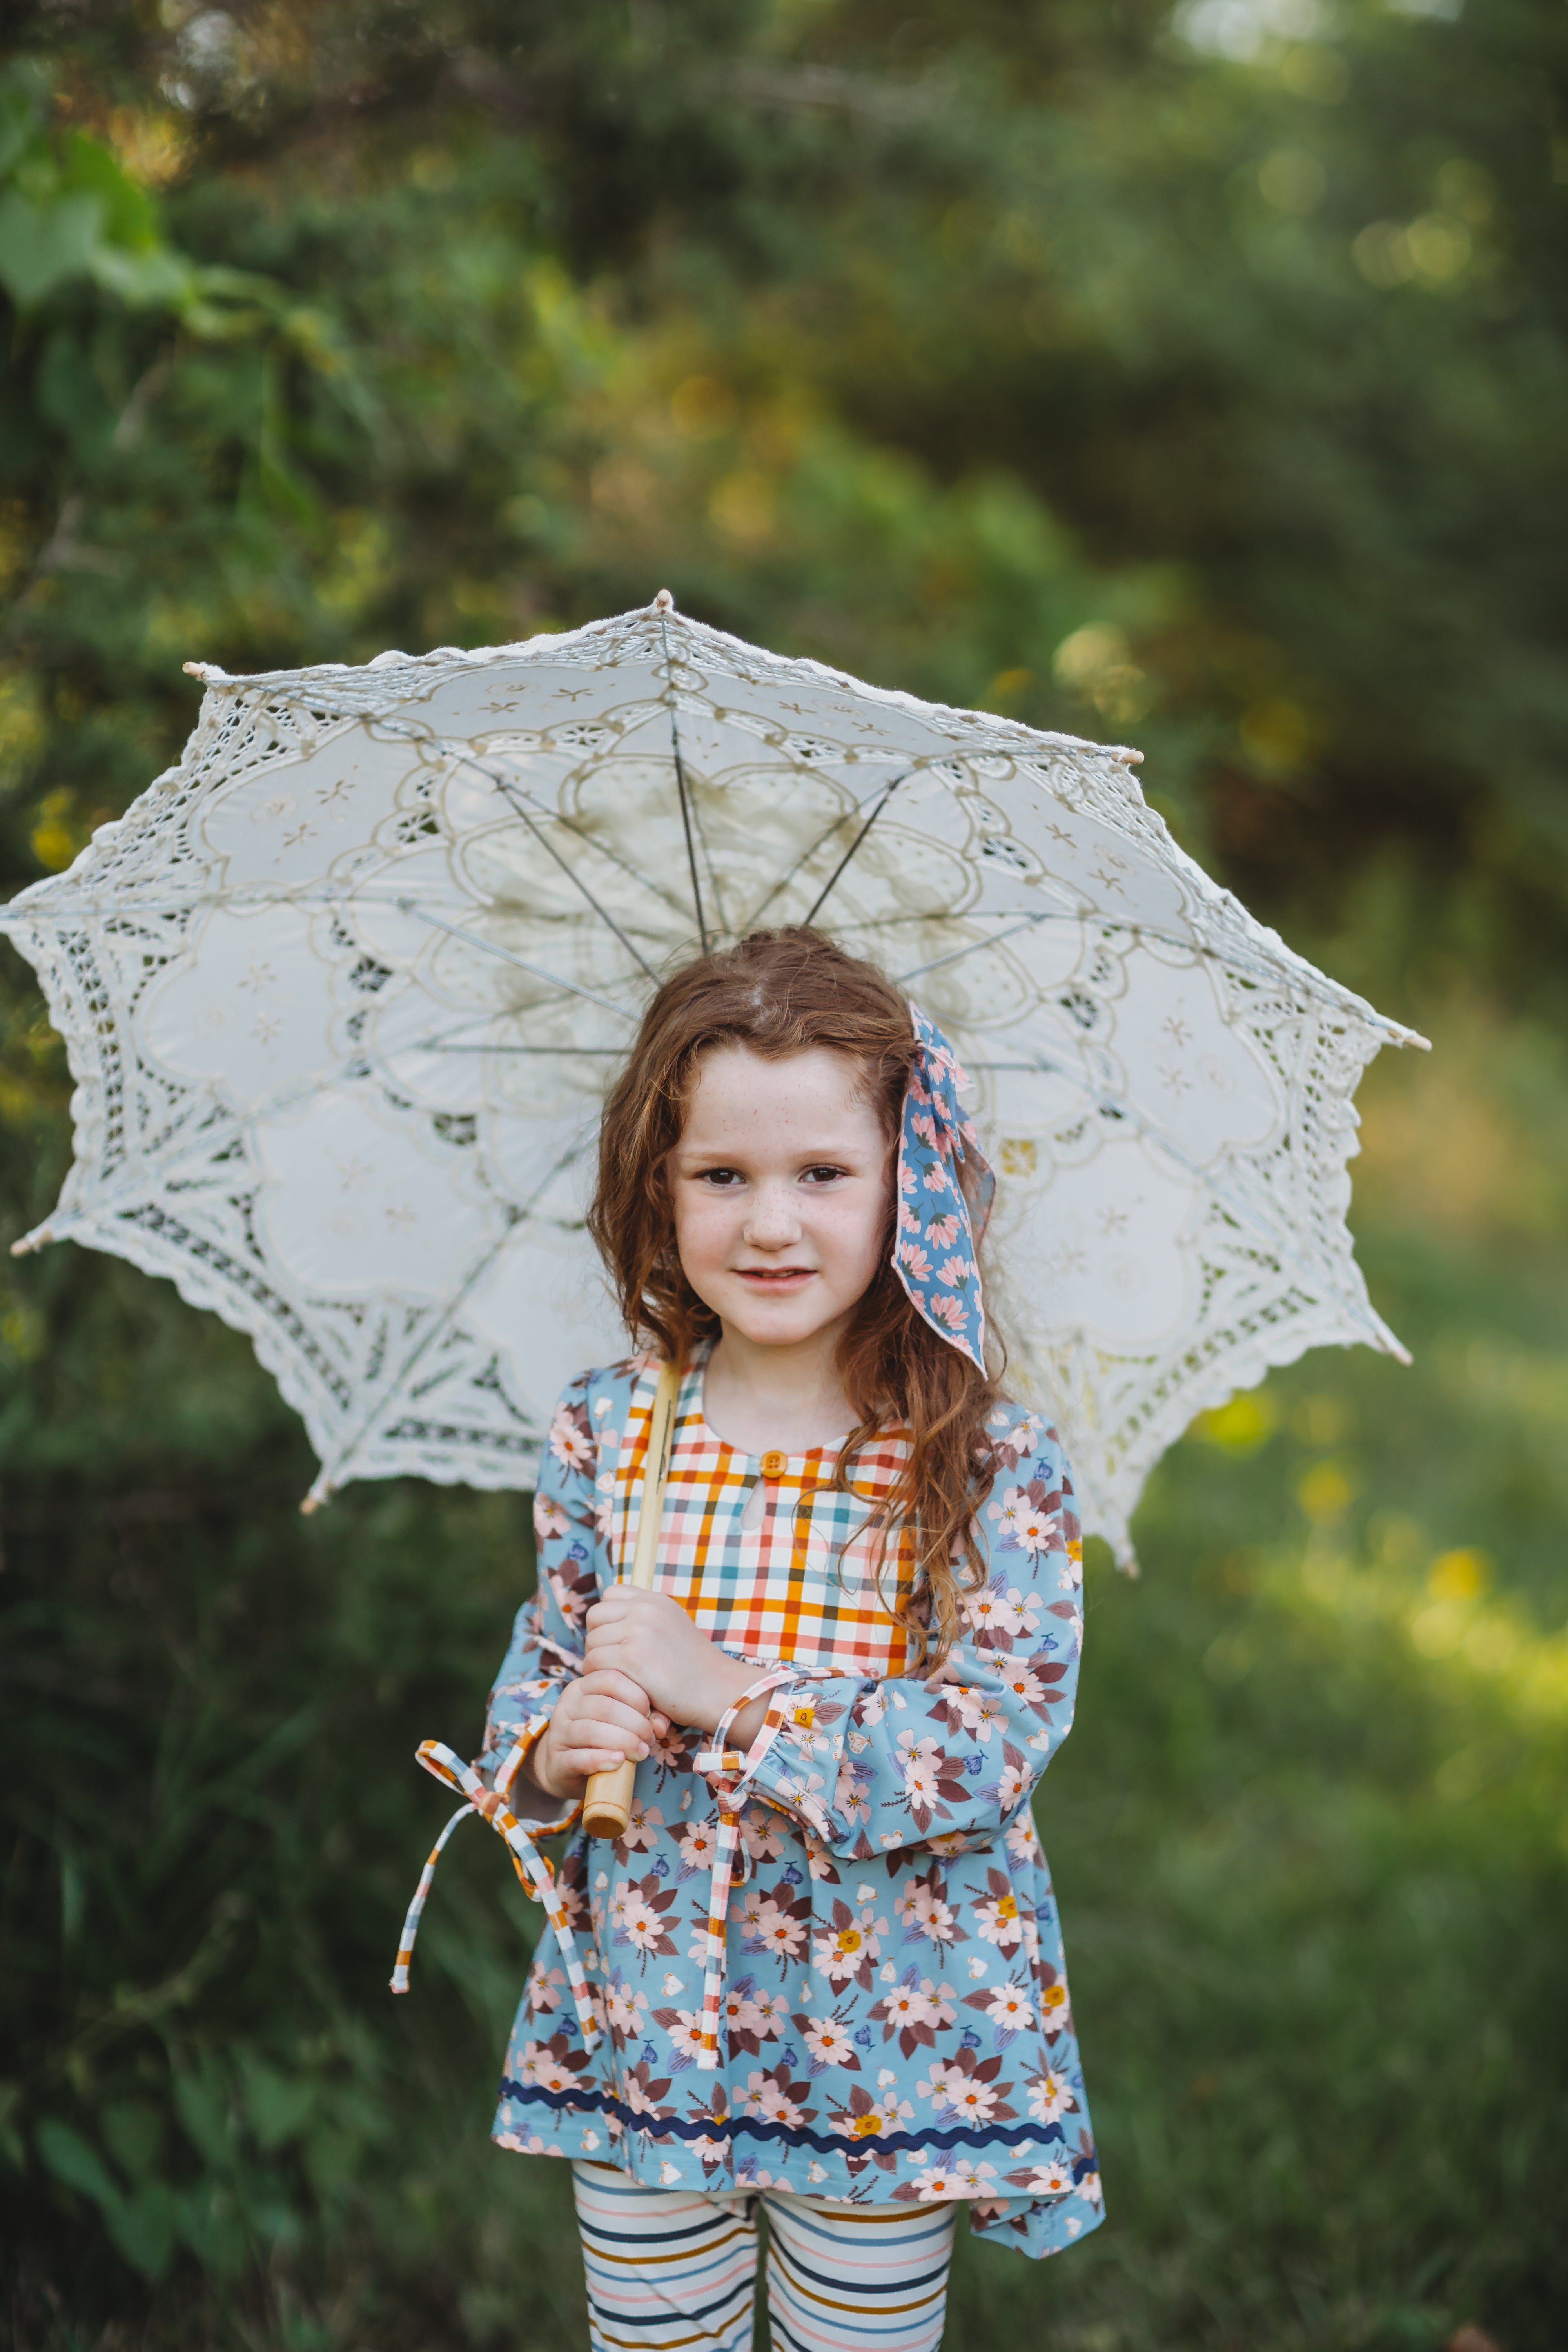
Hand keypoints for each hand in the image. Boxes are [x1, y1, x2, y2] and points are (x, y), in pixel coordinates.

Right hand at [528, 1670, 670, 1801]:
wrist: (568, 1769)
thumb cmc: (603, 1738)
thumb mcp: (620, 1720)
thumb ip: (641, 1716)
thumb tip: (660, 1726)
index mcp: (583, 1686)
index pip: (610, 1678)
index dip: (635, 1695)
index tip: (650, 1714)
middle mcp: (567, 1705)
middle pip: (603, 1706)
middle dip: (634, 1723)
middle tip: (649, 1739)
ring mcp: (558, 1733)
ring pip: (590, 1731)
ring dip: (622, 1742)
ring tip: (641, 1752)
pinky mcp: (556, 1761)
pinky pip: (577, 1758)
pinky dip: (601, 1759)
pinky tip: (618, 1761)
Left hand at [584, 1587, 764, 1744]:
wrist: (717, 1690)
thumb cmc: (693, 1668)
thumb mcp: (671, 1627)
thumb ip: (644, 1619)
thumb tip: (607, 1625)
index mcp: (655, 1600)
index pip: (610, 1594)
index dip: (607, 1617)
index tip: (616, 1639)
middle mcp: (645, 1608)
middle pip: (595, 1617)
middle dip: (598, 1639)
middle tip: (612, 1661)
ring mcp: (637, 1631)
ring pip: (592, 1642)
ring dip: (598, 1662)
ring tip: (618, 1677)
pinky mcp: (631, 1657)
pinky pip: (594, 1663)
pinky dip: (600, 1677)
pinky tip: (619, 1687)